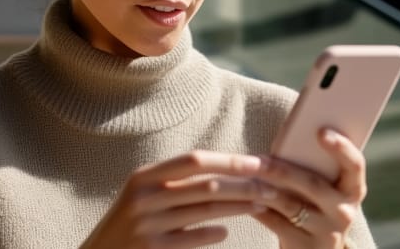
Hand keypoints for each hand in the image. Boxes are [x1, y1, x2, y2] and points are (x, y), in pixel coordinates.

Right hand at [80, 150, 269, 248]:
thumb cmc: (127, 223)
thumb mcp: (142, 194)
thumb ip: (173, 180)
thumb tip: (224, 168)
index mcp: (144, 175)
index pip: (194, 160)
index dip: (229, 160)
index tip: (258, 163)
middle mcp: (145, 196)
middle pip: (206, 185)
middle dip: (244, 185)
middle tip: (271, 186)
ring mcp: (148, 225)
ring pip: (206, 210)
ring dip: (239, 207)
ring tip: (262, 204)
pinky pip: (194, 239)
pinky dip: (214, 233)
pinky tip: (225, 231)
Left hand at [251, 129, 367, 248]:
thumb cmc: (316, 206)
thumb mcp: (324, 189)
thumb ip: (314, 167)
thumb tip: (287, 134)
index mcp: (352, 189)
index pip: (354, 165)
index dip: (341, 148)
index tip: (322, 131)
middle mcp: (344, 211)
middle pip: (312, 184)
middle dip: (281, 169)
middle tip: (257, 159)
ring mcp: (327, 231)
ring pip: (290, 204)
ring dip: (263, 188)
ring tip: (244, 174)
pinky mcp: (306, 246)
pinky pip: (277, 223)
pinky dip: (257, 208)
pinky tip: (242, 197)